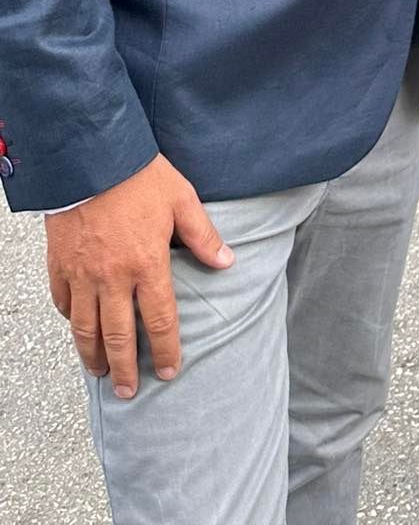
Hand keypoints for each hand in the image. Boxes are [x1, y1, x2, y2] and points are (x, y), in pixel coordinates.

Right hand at [45, 156, 232, 399]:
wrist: (92, 158)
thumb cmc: (140, 176)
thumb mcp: (182, 200)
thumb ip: (203, 236)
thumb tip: (226, 262)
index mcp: (148, 264)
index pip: (159, 320)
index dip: (165, 350)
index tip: (169, 371)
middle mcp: (113, 278)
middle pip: (118, 336)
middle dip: (126, 369)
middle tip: (130, 392)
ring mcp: (83, 274)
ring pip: (85, 329)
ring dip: (93, 356)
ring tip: (101, 374)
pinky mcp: (60, 265)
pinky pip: (64, 303)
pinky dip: (71, 321)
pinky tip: (79, 330)